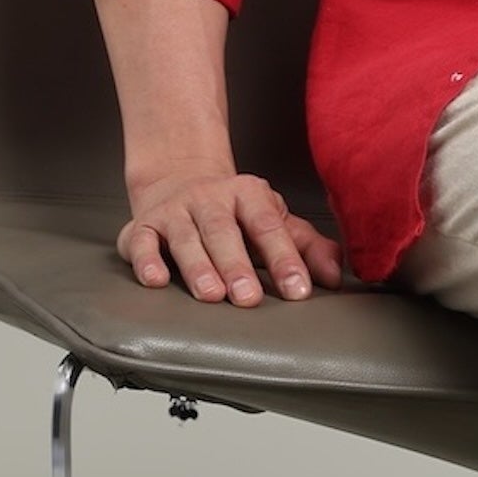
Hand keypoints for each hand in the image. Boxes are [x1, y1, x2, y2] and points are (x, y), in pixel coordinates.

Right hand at [118, 169, 343, 303]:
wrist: (179, 178)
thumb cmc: (233, 212)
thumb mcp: (271, 220)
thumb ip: (304, 246)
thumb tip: (335, 276)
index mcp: (249, 194)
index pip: (269, 226)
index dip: (285, 258)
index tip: (298, 291)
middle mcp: (211, 198)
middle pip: (225, 231)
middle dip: (237, 265)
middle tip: (249, 299)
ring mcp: (176, 211)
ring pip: (186, 238)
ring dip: (198, 266)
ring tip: (211, 296)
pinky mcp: (142, 226)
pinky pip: (141, 241)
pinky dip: (146, 260)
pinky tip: (156, 281)